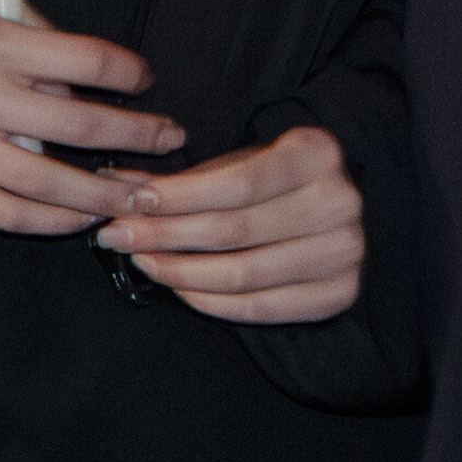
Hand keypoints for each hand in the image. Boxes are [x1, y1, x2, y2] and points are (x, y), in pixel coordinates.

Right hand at [0, 0, 185, 237]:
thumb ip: (29, 24)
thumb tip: (82, 68)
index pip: (82, 60)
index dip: (126, 73)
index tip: (145, 81)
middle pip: (76, 126)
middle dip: (135, 137)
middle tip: (168, 140)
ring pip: (46, 182)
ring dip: (102, 193)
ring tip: (138, 195)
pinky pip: (4, 213)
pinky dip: (49, 221)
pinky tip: (79, 217)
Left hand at [103, 120, 365, 322]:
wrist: (331, 209)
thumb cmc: (276, 182)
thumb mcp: (237, 164)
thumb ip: (183, 179)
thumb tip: (117, 188)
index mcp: (318, 153)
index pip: (238, 184)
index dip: (179, 198)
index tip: (131, 205)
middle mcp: (338, 202)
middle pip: (234, 231)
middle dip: (166, 236)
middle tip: (119, 238)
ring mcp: (344, 252)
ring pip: (243, 274)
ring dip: (180, 272)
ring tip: (144, 262)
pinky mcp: (339, 293)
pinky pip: (260, 308)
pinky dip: (210, 302)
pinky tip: (179, 288)